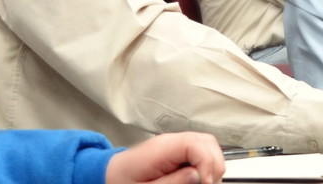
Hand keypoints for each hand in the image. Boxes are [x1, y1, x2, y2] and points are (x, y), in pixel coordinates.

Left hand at [106, 132, 224, 183]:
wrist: (107, 176)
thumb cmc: (122, 182)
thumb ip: (172, 181)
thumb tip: (198, 175)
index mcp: (162, 148)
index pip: (197, 144)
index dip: (208, 162)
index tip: (207, 182)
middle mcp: (171, 141)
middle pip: (207, 141)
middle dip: (214, 163)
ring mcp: (175, 145)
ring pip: (207, 145)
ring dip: (212, 163)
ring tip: (205, 182)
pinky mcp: (177, 152)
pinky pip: (199, 152)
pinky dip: (205, 163)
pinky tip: (199, 177)